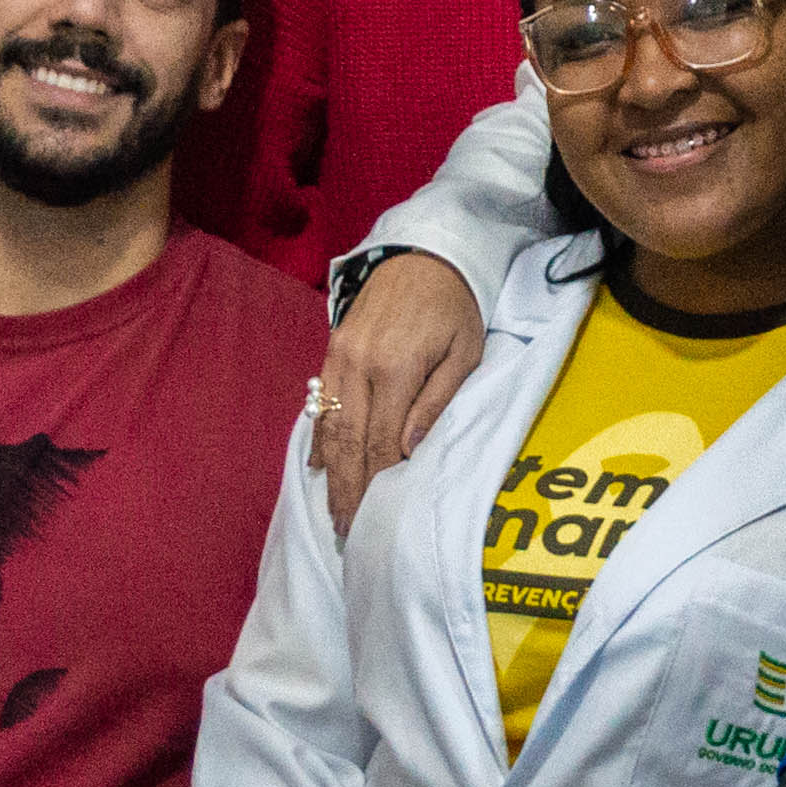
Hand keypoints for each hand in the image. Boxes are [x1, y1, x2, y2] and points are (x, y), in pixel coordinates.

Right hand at [315, 254, 488, 526]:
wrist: (426, 254)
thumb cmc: (456, 307)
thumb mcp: (465, 353)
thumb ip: (437, 402)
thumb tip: (408, 451)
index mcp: (396, 369)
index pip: (381, 443)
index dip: (377, 484)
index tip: (375, 520)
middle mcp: (359, 365)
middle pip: (348, 443)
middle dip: (347, 491)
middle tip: (347, 532)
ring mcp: (340, 356)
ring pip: (329, 427)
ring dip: (331, 473)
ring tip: (335, 511)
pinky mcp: (332, 349)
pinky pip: (320, 403)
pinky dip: (320, 439)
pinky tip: (320, 468)